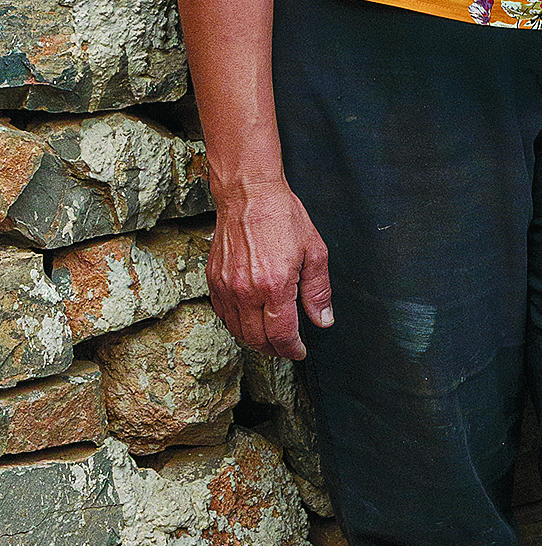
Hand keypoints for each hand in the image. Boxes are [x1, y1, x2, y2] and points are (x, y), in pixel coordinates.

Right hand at [206, 179, 334, 360]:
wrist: (249, 194)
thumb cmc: (283, 217)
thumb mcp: (315, 251)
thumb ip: (318, 291)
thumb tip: (323, 320)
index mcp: (275, 285)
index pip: (281, 335)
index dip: (291, 349)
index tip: (299, 351)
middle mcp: (247, 291)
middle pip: (257, 339)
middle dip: (275, 349)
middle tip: (287, 347)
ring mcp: (226, 287)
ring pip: (237, 331)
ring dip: (255, 340)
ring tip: (271, 336)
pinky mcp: (213, 280)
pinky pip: (223, 314)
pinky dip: (236, 324)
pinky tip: (250, 319)